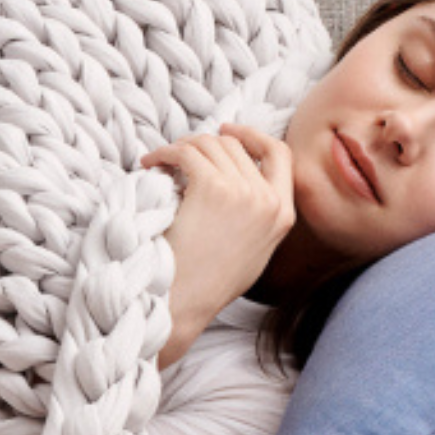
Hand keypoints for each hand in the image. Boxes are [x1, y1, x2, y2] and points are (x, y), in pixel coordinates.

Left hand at [141, 123, 294, 366]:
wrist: (184, 302)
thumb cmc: (207, 282)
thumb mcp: (252, 250)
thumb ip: (257, 214)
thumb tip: (238, 179)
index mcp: (283, 214)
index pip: (280, 153)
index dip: (252, 136)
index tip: (226, 132)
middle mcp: (267, 199)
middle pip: (236, 145)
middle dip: (204, 144)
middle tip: (178, 155)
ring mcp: (242, 191)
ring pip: (209, 144)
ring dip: (181, 148)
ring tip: (161, 163)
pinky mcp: (211, 187)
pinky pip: (185, 152)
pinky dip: (165, 153)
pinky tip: (151, 165)